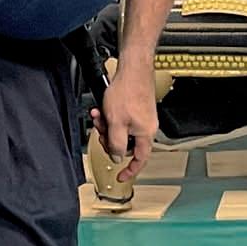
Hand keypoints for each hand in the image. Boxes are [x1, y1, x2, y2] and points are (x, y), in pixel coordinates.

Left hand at [90, 63, 157, 182]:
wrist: (132, 68)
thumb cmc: (127, 91)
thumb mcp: (116, 123)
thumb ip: (116, 144)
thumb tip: (117, 157)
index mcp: (145, 134)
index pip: (140, 160)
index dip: (130, 170)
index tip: (121, 177)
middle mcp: (146, 127)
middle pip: (125, 144)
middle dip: (109, 139)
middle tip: (101, 132)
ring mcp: (141, 117)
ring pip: (120, 130)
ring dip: (106, 125)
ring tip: (99, 116)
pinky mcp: (135, 108)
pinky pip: (121, 119)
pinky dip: (110, 116)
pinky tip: (102, 109)